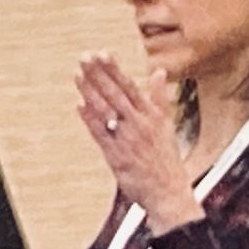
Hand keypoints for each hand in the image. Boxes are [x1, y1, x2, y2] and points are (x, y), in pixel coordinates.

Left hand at [74, 52, 203, 233]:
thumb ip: (160, 97)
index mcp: (152, 116)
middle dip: (99, 75)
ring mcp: (127, 140)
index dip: (114, 70)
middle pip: (116, 95)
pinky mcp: (116, 156)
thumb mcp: (168, 125)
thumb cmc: (167, 161)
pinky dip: (90, 119)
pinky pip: (101, 134)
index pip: (130, 87)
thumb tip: (158, 72)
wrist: (170, 194)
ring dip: (91, 91)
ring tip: (78, 75)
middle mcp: (139, 124)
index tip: (102, 53)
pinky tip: (80, 105)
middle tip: (85, 57)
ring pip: (106, 111)